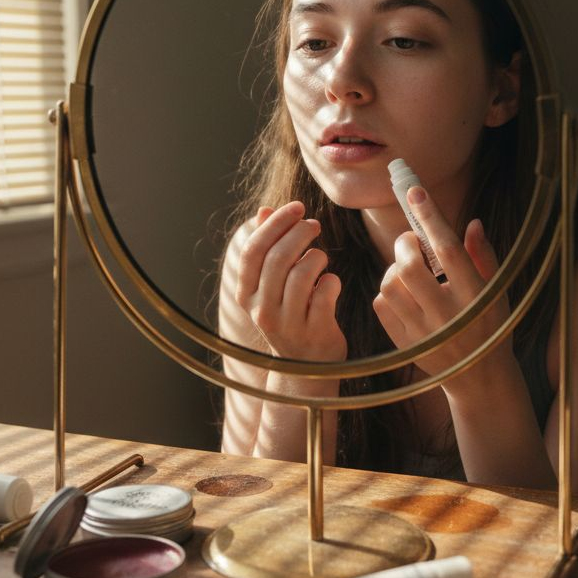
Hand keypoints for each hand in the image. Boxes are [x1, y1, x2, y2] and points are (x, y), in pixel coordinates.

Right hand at [230, 201, 345, 361]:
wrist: (304, 370)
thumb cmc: (290, 316)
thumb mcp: (271, 286)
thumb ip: (268, 248)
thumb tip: (263, 210)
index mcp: (246, 295)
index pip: (253, 250)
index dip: (275, 223)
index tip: (296, 207)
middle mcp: (262, 311)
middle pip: (278, 258)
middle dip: (300, 232)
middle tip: (314, 225)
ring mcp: (288, 324)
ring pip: (301, 274)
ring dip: (316, 257)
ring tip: (320, 258)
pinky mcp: (315, 333)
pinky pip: (325, 293)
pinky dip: (331, 280)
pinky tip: (330, 283)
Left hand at [372, 186, 510, 379]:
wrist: (479, 377)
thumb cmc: (490, 323)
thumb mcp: (496, 291)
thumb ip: (484, 257)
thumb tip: (472, 222)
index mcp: (475, 297)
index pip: (448, 250)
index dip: (429, 218)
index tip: (415, 192)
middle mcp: (449, 316)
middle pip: (410, 267)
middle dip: (405, 245)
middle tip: (412, 242)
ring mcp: (424, 333)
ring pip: (390, 285)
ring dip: (394, 268)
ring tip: (409, 269)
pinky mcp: (405, 345)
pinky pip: (381, 305)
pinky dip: (387, 291)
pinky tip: (405, 293)